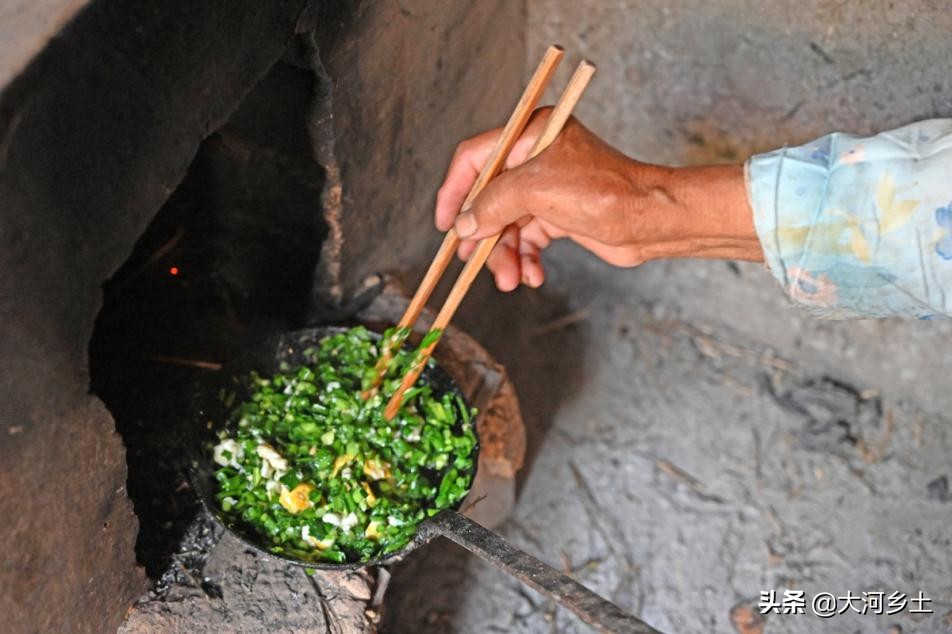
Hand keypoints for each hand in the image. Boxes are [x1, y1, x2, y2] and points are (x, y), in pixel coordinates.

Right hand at [434, 109, 761, 290]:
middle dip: (484, 235)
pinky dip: (526, 259)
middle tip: (471, 262)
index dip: (455, 190)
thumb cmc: (601, 191)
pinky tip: (532, 277)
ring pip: (508, 224)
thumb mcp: (534, 191)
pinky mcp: (560, 215)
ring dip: (505, 255)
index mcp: (529, 134)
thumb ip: (491, 204)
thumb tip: (462, 225)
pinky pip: (529, 239)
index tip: (445, 224)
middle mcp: (536, 157)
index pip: (475, 158)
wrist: (648, 219)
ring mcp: (548, 188)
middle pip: (490, 197)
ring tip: (510, 280)